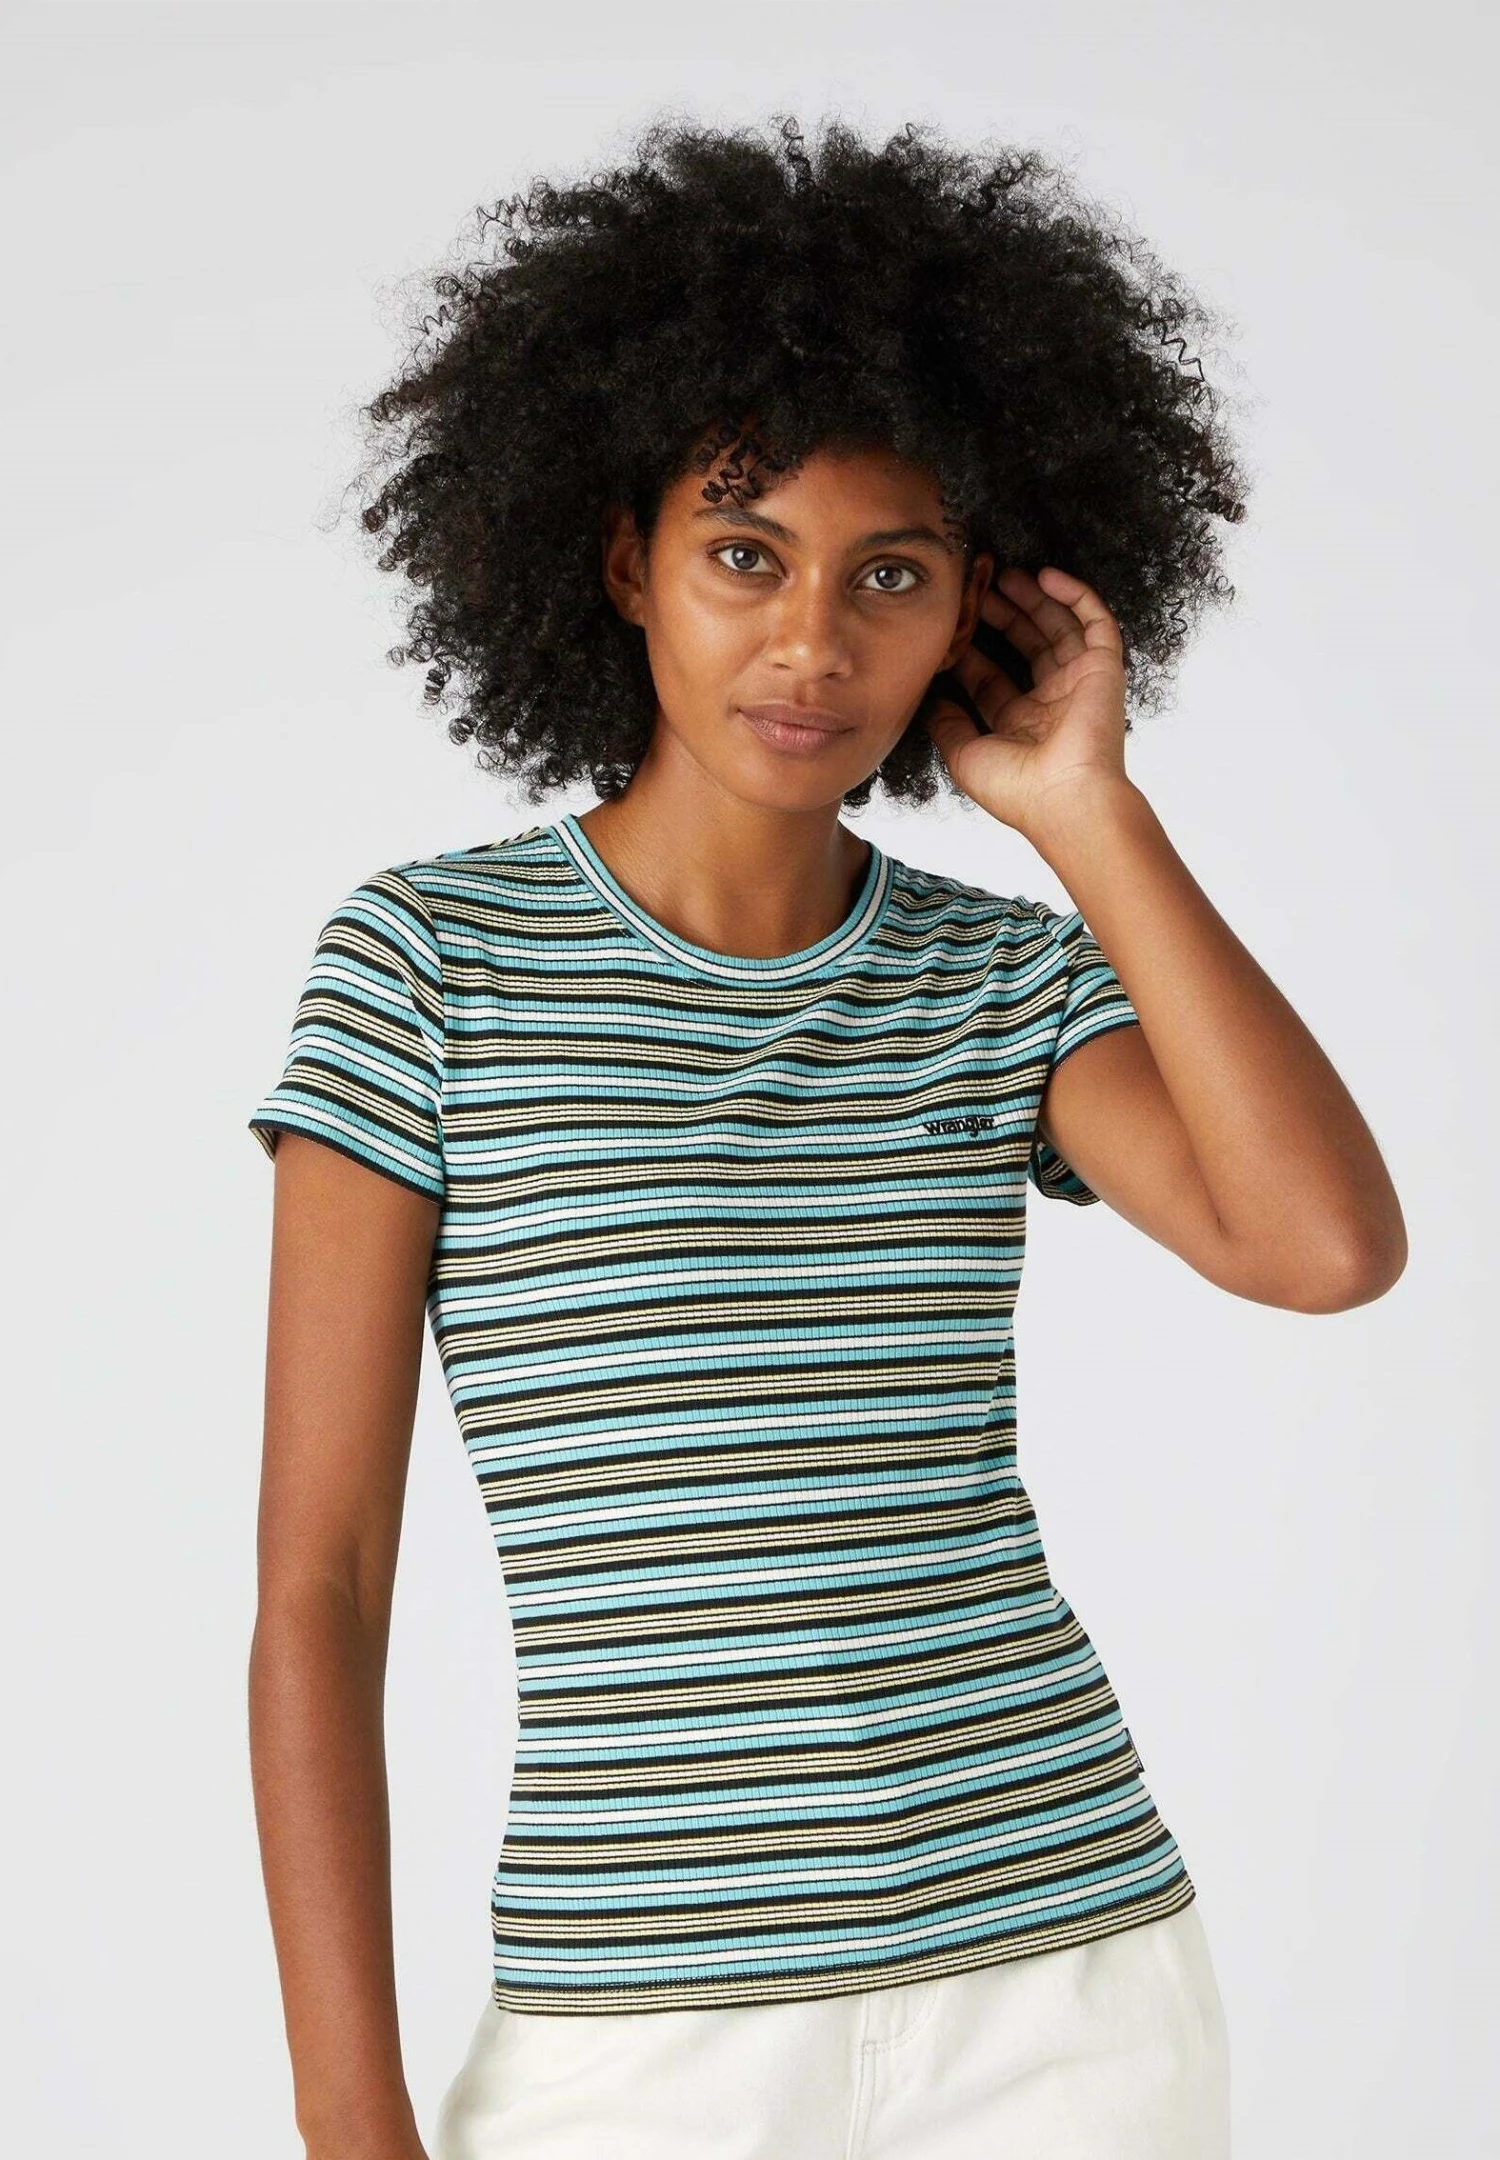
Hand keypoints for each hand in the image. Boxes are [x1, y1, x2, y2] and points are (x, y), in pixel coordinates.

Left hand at [925, 565, 1132, 839]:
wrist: (1066, 798)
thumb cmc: (1017, 789)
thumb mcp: (965, 756)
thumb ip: (946, 726)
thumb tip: (931, 700)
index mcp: (1020, 726)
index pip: (992, 678)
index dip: (971, 651)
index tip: (950, 625)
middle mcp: (1051, 703)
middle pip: (1025, 646)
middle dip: (1002, 616)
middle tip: (978, 588)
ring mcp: (1079, 684)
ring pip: (1058, 627)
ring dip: (1034, 600)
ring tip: (1006, 574)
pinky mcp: (1105, 668)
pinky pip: (1095, 621)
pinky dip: (1075, 595)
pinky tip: (1047, 577)